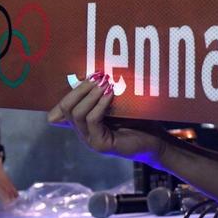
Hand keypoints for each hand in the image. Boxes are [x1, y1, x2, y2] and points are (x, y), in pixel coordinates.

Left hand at [0, 153, 18, 211]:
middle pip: (3, 194)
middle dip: (6, 202)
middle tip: (8, 210)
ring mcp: (3, 183)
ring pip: (10, 192)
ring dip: (12, 200)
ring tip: (13, 208)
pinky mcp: (8, 181)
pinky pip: (13, 189)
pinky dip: (16, 195)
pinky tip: (17, 201)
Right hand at [47, 75, 170, 166]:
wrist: (155, 139)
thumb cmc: (138, 119)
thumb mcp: (117, 103)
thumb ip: (103, 93)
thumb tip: (96, 72)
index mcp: (83, 122)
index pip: (61, 107)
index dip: (70, 90)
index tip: (87, 74)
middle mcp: (83, 132)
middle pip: (67, 108)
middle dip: (80, 89)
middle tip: (96, 77)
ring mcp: (90, 140)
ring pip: (77, 114)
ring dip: (90, 95)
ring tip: (105, 83)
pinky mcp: (100, 145)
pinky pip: (92, 121)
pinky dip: (100, 105)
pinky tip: (110, 94)